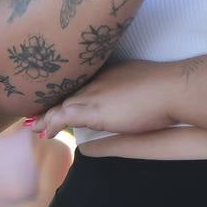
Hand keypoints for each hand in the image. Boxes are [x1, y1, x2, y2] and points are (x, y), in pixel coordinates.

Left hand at [30, 60, 177, 137]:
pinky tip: (44, 132)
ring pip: (63, 104)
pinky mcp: (94, 110)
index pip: (83, 84)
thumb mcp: (145, 85)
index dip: (70, 94)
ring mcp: (95, 94)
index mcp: (110, 73)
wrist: (171, 88)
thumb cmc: (167, 88)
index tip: (60, 100)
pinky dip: (52, 123)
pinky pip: (64, 116)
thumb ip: (133, 92)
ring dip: (48, 115)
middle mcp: (98, 80)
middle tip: (38, 113)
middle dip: (53, 102)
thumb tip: (132, 102)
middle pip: (69, 92)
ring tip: (36, 125)